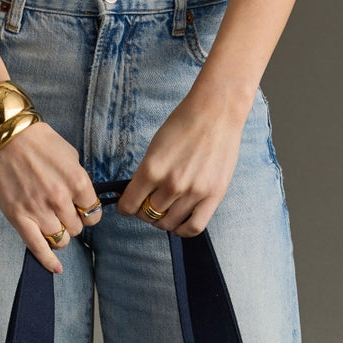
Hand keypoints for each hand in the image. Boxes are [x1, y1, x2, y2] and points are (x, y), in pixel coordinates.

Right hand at [0, 120, 102, 272]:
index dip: (87, 213)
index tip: (81, 210)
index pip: (93, 215)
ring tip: (52, 223)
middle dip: (72, 222)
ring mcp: (39, 211)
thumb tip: (83, 200)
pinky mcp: (19, 218)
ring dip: (60, 234)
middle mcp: (60, 200)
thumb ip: (78, 180)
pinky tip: (56, 268)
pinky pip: (38, 248)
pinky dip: (49, 261)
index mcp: (77, 183)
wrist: (5, 136)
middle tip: (61, 211)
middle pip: (77, 228)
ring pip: (61, 240)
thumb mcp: (70, 155)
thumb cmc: (38, 141)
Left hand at [115, 89, 248, 234]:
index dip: (126, 207)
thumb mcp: (155, 146)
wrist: (216, 111)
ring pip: (168, 223)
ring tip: (166, 210)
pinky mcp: (213, 196)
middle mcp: (171, 184)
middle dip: (145, 211)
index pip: (129, 205)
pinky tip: (180, 223)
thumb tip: (136, 195)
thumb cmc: (185, 123)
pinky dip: (183, 230)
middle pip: (148, 215)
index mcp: (152, 169)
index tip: (128, 205)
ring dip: (163, 220)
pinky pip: (194, 227)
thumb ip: (146, 173)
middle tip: (150, 204)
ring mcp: (193, 192)